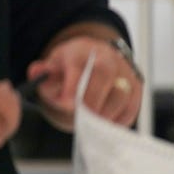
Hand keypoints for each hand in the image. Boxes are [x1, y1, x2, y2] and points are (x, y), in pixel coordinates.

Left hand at [27, 37, 142, 130]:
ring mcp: (125, 72)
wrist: (93, 63)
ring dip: (105, 113)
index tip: (65, 103)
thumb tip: (37, 72)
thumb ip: (43, 73)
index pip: (79, 63)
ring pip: (122, 93)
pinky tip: (103, 123)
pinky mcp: (137, 89)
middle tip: (81, 116)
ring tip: (90, 122)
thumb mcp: (52, 67)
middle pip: (105, 73)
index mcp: (82, 49)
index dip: (72, 85)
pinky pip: (131, 108)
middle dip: (92, 98)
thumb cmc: (69, 69)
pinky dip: (117, 120)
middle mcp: (107, 56)